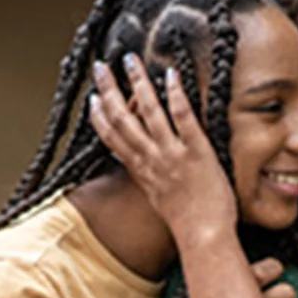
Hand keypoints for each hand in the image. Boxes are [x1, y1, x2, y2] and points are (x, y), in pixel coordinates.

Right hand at [89, 55, 236, 246]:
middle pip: (122, 119)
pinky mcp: (196, 152)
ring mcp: (172, 155)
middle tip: (101, 66)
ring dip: (138, 83)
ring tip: (130, 60)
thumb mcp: (159, 202)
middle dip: (109, 90)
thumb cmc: (188, 226)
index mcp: (141, 172)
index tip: (93, 98)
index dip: (100, 116)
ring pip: (149, 113)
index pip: (112, 139)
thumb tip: (144, 173)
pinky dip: (175, 95)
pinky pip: (183, 118)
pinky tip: (170, 74)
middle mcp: (152, 160)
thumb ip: (150, 182)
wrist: (204, 238)